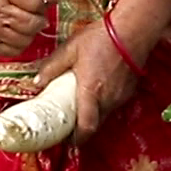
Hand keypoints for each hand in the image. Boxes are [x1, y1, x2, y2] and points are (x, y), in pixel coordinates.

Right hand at [0, 0, 51, 56]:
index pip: (35, 2)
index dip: (41, 2)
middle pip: (30, 23)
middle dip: (38, 19)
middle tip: (33, 13)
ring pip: (24, 39)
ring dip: (30, 32)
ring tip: (24, 21)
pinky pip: (13, 50)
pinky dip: (20, 43)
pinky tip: (16, 31)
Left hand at [36, 22, 139, 144]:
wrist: (133, 29)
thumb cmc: (101, 37)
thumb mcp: (71, 49)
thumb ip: (52, 67)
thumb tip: (37, 82)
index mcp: (91, 92)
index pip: (86, 127)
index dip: (76, 139)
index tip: (67, 141)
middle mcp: (108, 99)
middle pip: (95, 124)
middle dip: (82, 128)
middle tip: (69, 124)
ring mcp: (121, 95)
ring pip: (105, 114)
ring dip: (93, 114)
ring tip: (80, 105)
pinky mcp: (129, 90)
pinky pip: (114, 103)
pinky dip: (104, 103)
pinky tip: (97, 90)